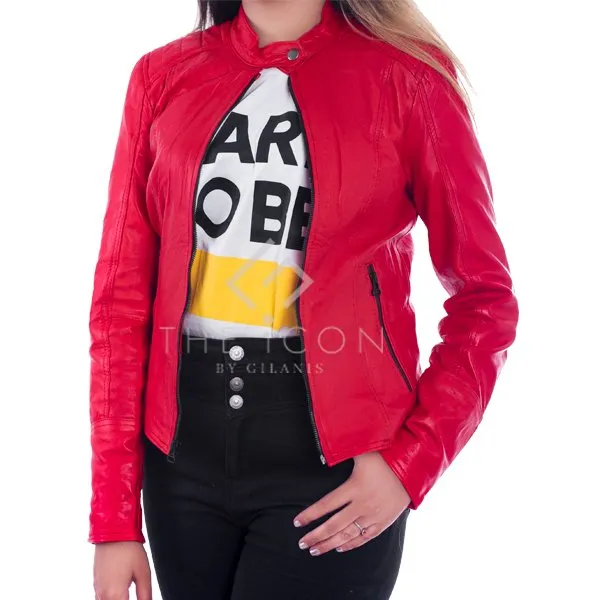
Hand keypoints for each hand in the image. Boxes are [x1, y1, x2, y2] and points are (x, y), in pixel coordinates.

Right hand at [93, 541, 151, 599]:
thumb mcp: (144, 572)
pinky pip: (101, 599)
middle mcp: (103, 595)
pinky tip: (120, 594)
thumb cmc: (129, 549)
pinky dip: (111, 599)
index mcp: (115, 594)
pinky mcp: (96, 584)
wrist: (113, 533)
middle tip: (132, 595)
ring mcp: (97, 589)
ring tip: (127, 595)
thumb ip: (145, 594)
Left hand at [293, 451, 409, 554]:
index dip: (310, 515)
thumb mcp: (362, 451)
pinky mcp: (385, 521)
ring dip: (330, 544)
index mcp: (354, 487)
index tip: (297, 523)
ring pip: (348, 535)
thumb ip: (343, 449)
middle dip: (316, 536)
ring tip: (315, 550)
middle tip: (302, 543)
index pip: (326, 505)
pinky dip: (351, 544)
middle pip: (334, 525)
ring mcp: (374, 515)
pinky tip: (339, 548)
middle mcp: (363, 505)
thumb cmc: (387, 455)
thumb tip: (325, 444)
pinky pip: (365, 538)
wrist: (414, 467)